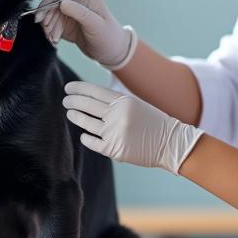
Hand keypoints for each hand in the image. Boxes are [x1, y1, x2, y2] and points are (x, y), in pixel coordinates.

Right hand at [34, 0, 136, 69]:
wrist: (112, 53)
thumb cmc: (108, 37)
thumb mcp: (95, 24)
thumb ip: (79, 13)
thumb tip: (62, 3)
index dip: (47, 6)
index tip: (40, 20)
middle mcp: (76, 3)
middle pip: (52, 6)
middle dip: (48, 20)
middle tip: (49, 34)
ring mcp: (71, 14)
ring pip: (51, 17)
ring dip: (49, 29)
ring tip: (54, 40)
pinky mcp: (67, 24)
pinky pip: (52, 25)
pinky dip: (50, 33)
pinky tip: (54, 41)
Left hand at [62, 80, 203, 173]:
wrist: (172, 143)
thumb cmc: (152, 123)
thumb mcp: (135, 104)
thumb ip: (115, 102)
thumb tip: (89, 99)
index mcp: (123, 101)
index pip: (94, 91)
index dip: (78, 89)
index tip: (68, 88)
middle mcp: (117, 115)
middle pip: (87, 105)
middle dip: (73, 101)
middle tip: (65, 100)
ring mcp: (114, 132)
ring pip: (87, 123)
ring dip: (76, 117)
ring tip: (70, 113)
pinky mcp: (114, 149)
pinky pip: (93, 142)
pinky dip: (86, 138)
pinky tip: (83, 135)